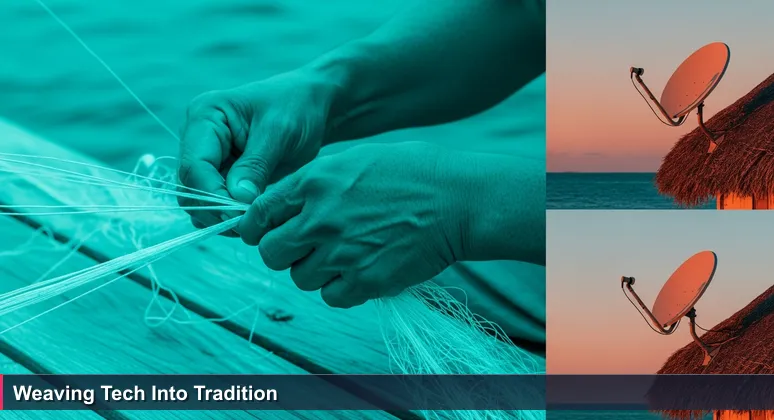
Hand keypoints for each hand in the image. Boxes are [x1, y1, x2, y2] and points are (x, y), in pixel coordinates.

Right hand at [177, 70, 339, 231]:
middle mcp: (199, 138)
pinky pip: (216, 202)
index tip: (238, 215)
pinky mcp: (222, 174)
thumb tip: (237, 199)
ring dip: (220, 216)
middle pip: (190, 186)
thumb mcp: (279, 132)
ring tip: (252, 223)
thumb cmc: (296, 106)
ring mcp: (209, 157)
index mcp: (205, 116)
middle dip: (215, 209)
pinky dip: (229, 215)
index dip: (212, 195)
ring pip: (199, 200)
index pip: (194, 165)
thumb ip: (256, 165)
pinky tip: (252, 219)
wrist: (312, 105)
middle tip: (247, 226)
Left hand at [237, 142, 467, 307]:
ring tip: (342, 255)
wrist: (457, 200)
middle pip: (271, 252)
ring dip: (314, 271)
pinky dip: (340, 288)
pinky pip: (331, 296)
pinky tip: (359, 270)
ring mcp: (343, 252)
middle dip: (282, 252)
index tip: (263, 233)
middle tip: (303, 247)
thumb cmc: (411, 174)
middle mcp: (321, 218)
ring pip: (300, 278)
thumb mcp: (353, 161)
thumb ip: (313, 185)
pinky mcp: (366, 280)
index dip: (256, 227)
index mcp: (315, 182)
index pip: (259, 213)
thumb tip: (282, 208)